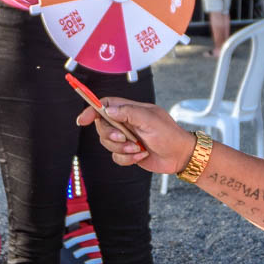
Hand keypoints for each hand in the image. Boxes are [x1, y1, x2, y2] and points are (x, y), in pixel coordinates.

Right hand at [77, 98, 194, 172]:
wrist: (180, 155)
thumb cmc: (169, 134)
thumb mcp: (150, 119)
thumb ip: (128, 112)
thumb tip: (107, 110)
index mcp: (130, 110)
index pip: (106, 105)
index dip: (92, 110)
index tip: (83, 120)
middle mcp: (126, 123)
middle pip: (103, 126)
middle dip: (110, 135)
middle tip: (124, 139)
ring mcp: (126, 138)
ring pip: (108, 144)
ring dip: (122, 149)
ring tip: (138, 149)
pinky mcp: (129, 153)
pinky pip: (116, 157)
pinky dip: (128, 158)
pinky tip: (142, 155)